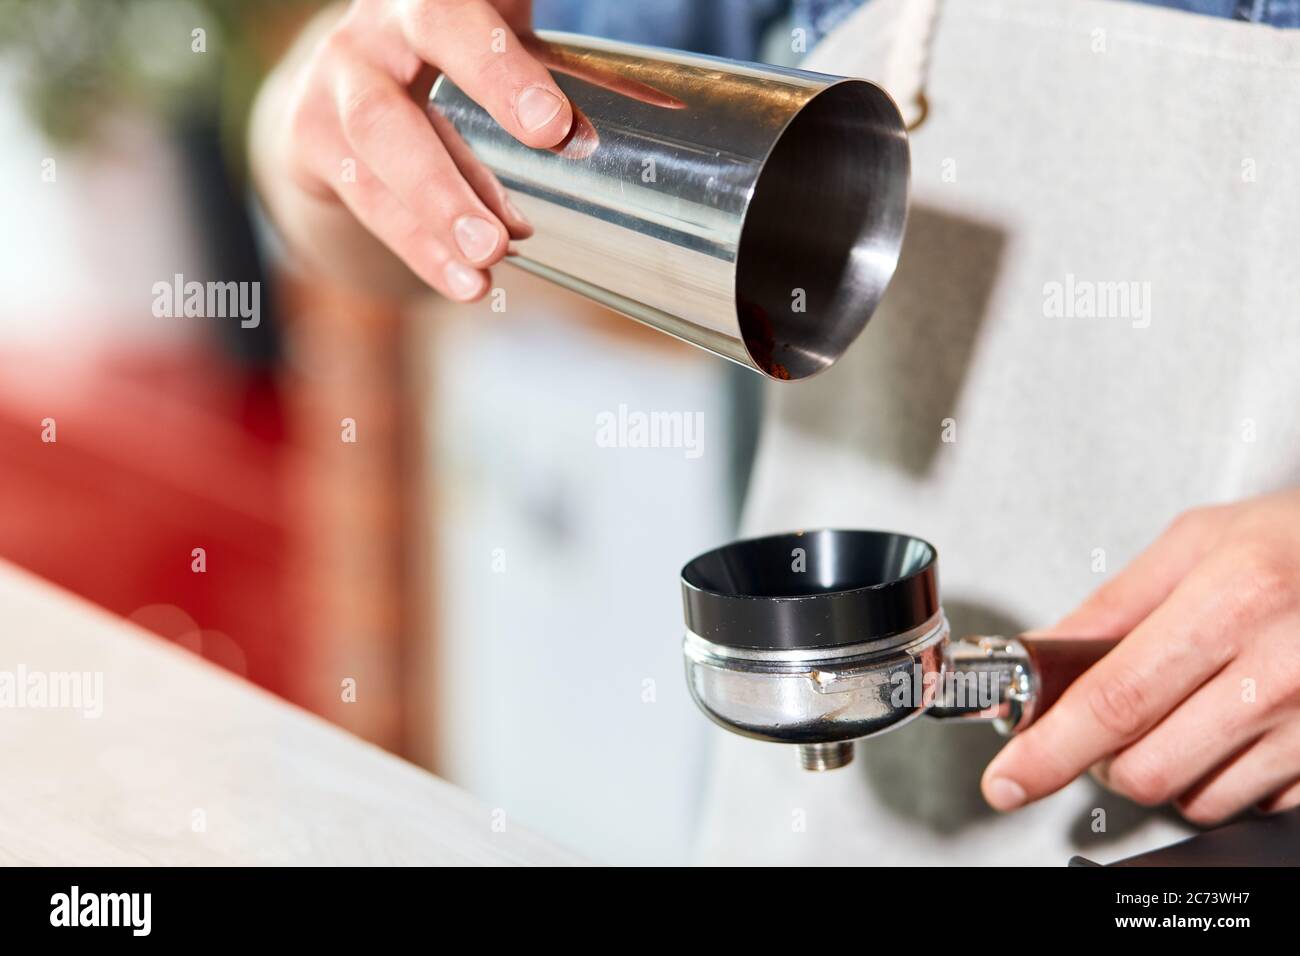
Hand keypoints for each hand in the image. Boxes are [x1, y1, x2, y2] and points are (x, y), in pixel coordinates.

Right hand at [253, 0, 571, 299]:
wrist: (359, 58)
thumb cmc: (458, 41)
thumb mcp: (500, 36)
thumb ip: (535, 76)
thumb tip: (579, 141)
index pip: (456, 20)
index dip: (502, 73)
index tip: (554, 129)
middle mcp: (373, 27)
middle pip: (392, 106)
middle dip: (448, 179)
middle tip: (505, 237)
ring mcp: (334, 78)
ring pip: (374, 150)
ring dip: (433, 219)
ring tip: (485, 269)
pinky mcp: (310, 133)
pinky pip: (364, 196)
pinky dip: (420, 244)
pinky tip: (464, 278)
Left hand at [981, 489, 1299, 824]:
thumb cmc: (1299, 538)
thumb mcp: (1198, 542)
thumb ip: (1111, 605)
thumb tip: (1042, 655)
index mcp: (1231, 602)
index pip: (1114, 701)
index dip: (1049, 749)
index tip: (1009, 778)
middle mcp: (1278, 672)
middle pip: (1146, 768)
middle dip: (1104, 758)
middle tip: (1107, 721)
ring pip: (1196, 798)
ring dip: (1166, 768)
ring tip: (1185, 707)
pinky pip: (1254, 803)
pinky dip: (1224, 777)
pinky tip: (1234, 723)